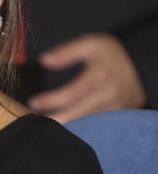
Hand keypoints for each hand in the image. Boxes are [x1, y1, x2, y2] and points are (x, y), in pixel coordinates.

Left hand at [28, 33, 145, 122]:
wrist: (140, 65)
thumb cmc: (109, 54)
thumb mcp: (90, 44)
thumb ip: (67, 52)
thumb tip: (44, 60)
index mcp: (100, 76)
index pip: (72, 93)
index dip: (51, 100)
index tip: (32, 102)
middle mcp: (109, 95)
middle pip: (79, 113)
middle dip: (56, 119)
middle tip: (34, 121)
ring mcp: (115, 109)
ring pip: (88, 124)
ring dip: (66, 126)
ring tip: (44, 126)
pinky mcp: (117, 117)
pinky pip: (96, 127)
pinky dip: (79, 129)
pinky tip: (62, 128)